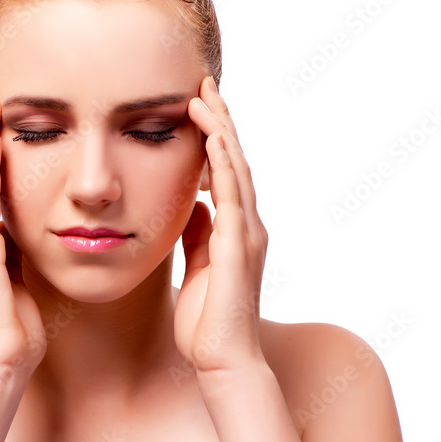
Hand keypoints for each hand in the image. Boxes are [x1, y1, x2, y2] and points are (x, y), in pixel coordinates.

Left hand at [174, 75, 267, 374]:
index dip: (212, 135)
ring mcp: (247, 233)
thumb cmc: (206, 319)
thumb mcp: (197, 264)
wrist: (220, 359)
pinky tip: (210, 139)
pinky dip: (223, 164)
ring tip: (204, 96)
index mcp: (234, 228)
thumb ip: (198, 233)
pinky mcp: (239, 246)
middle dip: (219, 120)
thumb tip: (193, 203)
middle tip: (202, 82)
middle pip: (234, 159)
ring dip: (220, 130)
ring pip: (236, 169)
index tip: (194, 103)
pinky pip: (232, 195)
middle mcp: (246, 224)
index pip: (224, 170)